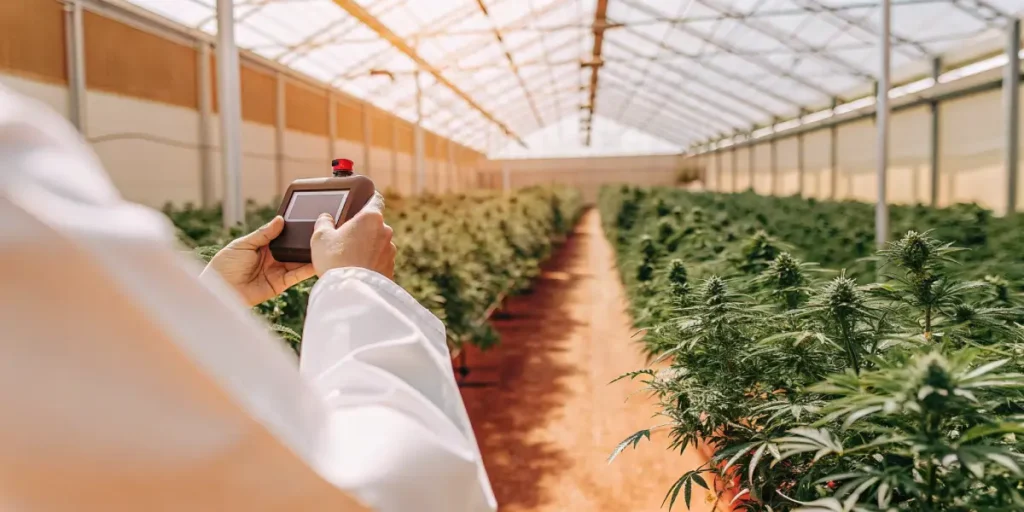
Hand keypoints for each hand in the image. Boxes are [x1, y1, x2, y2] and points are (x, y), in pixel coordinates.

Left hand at [201, 216, 315, 306]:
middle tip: (320, 235)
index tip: (307, 223)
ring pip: (298, 262)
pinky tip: (316, 262)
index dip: (293, 231)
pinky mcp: (279, 284)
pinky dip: (307, 270)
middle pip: (292, 249)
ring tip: (323, 248)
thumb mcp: (243, 244)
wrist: (219, 290)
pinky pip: (296, 276)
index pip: (283, 236)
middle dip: (305, 243)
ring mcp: (277, 271)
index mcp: (263, 246)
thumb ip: (263, 233)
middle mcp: (272, 258)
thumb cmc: (224, 265)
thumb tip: (280, 220)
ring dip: (309, 256)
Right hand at [311, 193, 395, 278]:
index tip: (363, 202)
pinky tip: (357, 271)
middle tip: (345, 239)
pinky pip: (380, 261)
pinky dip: (371, 263)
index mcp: (371, 217)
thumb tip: (326, 218)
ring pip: (378, 244)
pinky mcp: (391, 268)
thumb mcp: (320, 238)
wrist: (352, 293)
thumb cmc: (335, 261)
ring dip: (368, 248)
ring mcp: (390, 251)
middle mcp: (385, 231)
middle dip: (362, 230)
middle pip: (374, 225)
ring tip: (350, 259)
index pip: (375, 200)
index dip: (369, 199)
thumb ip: (323, 222)